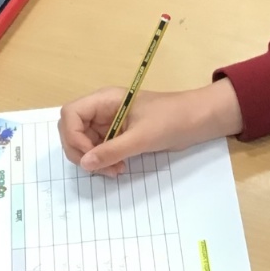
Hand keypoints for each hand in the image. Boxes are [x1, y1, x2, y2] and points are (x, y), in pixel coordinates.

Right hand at [58, 80, 244, 175]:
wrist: (199, 120)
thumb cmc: (173, 119)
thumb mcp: (142, 137)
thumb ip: (112, 150)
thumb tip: (85, 164)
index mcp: (105, 100)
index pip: (70, 114)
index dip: (72, 136)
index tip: (89, 155)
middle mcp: (102, 110)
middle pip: (72, 130)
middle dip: (82, 152)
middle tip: (103, 168)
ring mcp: (109, 123)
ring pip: (85, 143)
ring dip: (94, 160)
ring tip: (116, 170)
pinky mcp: (118, 135)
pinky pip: (100, 149)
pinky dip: (104, 161)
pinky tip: (119, 167)